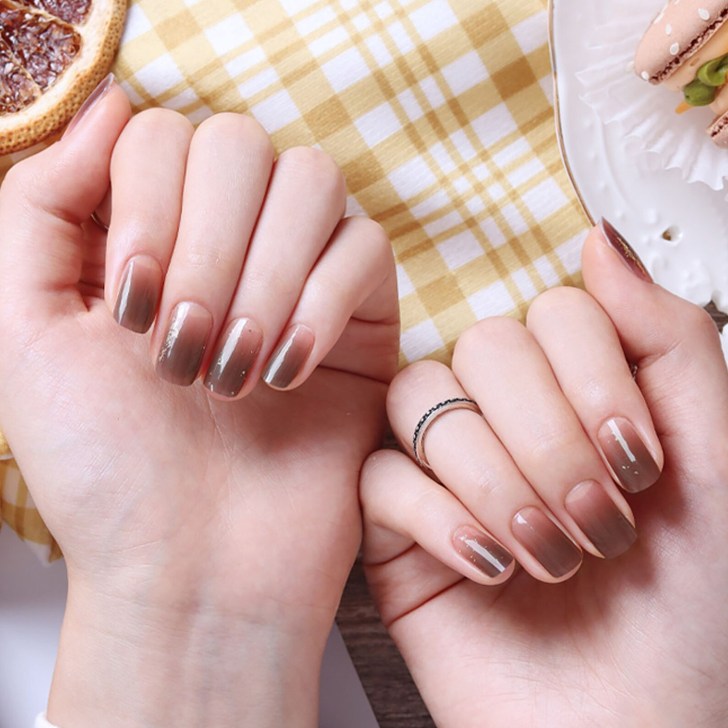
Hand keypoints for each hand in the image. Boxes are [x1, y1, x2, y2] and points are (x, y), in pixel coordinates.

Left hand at [0, 82, 398, 726]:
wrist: (197, 572)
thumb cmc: (107, 469)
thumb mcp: (23, 330)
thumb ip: (44, 203)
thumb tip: (114, 101)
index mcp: (150, 238)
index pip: (162, 134)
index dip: (144, 201)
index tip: (126, 306)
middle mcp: (229, 245)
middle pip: (240, 143)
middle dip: (208, 242)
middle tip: (181, 342)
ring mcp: (301, 275)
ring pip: (312, 180)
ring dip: (265, 271)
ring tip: (234, 366)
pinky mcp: (361, 318)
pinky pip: (366, 249)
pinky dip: (323, 301)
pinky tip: (290, 371)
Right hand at [361, 224, 727, 725]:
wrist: (623, 724)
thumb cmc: (682, 609)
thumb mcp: (712, 457)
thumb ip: (668, 339)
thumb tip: (597, 240)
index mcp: (570, 392)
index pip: (551, 311)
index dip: (594, 376)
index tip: (639, 459)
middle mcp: (499, 417)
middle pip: (481, 349)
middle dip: (550, 441)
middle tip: (596, 520)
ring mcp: (438, 465)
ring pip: (423, 402)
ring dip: (498, 483)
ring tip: (548, 555)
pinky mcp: (392, 523)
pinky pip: (381, 477)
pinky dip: (442, 522)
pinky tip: (489, 569)